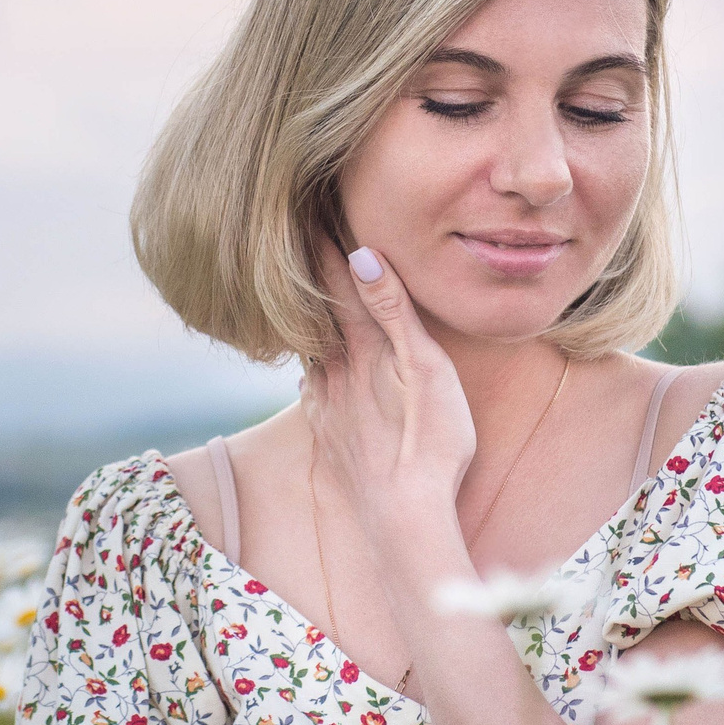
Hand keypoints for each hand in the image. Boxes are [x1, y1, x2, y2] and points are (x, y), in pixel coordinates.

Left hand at [301, 242, 476, 550]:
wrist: (403, 517)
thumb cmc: (430, 444)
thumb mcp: (427, 370)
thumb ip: (393, 313)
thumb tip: (360, 256)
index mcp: (362, 349)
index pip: (338, 283)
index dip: (323, 244)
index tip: (307, 207)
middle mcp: (335, 372)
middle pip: (315, 311)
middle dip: (307, 275)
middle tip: (292, 235)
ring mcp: (328, 405)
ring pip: (307, 348)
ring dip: (304, 318)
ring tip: (297, 294)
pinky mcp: (329, 434)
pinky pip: (310, 387)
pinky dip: (308, 365)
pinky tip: (310, 369)